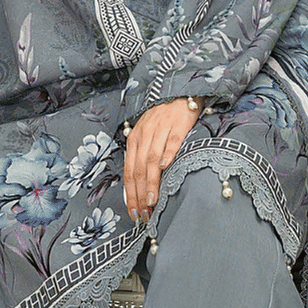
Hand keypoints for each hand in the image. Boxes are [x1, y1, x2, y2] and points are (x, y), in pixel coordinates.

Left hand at [123, 98, 202, 220]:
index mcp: (134, 140)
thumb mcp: (148, 138)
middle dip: (139, 194)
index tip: (134, 212)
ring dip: (151, 182)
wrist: (179, 94)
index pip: (129, 171)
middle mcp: (144, 135)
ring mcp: (160, 130)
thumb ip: (143, 159)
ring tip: (152, 200)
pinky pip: (171, 142)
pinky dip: (168, 154)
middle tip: (143, 213)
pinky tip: (167, 168)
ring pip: (152, 159)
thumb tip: (140, 189)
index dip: (130, 194)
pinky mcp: (177, 125)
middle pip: (138, 169)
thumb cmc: (163, 120)